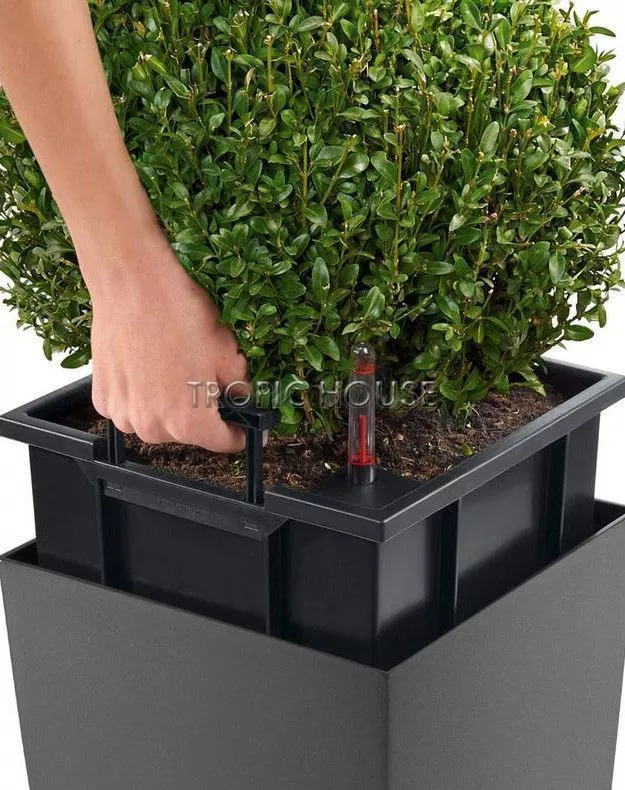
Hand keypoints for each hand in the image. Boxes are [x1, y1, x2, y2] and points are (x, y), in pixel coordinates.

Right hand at [87, 229, 248, 452]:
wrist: (133, 284)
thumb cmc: (180, 316)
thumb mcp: (228, 354)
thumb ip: (239, 388)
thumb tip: (241, 398)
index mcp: (188, 423)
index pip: (224, 442)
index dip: (240, 432)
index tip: (246, 425)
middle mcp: (152, 428)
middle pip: (189, 432)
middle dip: (202, 412)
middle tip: (206, 379)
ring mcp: (123, 414)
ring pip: (158, 421)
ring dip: (170, 404)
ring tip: (175, 367)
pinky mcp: (102, 397)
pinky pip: (131, 406)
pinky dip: (142, 394)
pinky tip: (148, 365)